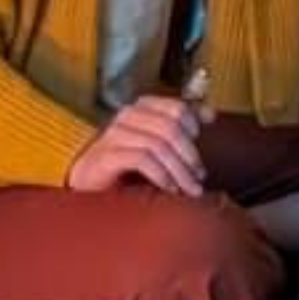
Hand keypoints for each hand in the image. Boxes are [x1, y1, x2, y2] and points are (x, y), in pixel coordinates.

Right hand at [66, 96, 207, 194]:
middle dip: (189, 156)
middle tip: (198, 180)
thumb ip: (181, 127)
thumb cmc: (126, 168)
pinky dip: (161, 176)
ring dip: (179, 171)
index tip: (198, 155)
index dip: (193, 129)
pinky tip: (169, 190)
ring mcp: (113, 135)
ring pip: (158, 144)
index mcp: (141, 109)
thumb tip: (210, 113)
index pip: (177, 108)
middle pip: (170, 127)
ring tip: (189, 190)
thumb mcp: (158, 145)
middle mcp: (126, 116)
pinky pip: (142, 159)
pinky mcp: (105, 156)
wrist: (88, 188)